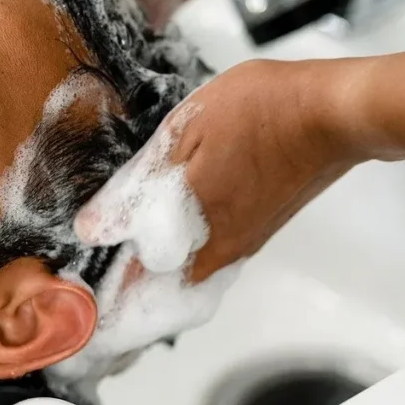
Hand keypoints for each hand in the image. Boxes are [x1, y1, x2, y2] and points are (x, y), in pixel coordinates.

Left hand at [74, 59, 360, 281]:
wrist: (331, 112)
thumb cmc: (260, 115)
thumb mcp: (179, 139)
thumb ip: (134, 190)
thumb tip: (93, 230)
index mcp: (192, 240)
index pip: (131, 287)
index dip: (98, 291)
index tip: (74, 290)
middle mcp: (217, 256)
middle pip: (156, 291)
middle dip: (120, 290)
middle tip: (88, 282)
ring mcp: (240, 245)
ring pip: (182, 275)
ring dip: (148, 273)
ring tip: (116, 258)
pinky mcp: (257, 229)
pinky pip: (206, 256)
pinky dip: (178, 253)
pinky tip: (163, 232)